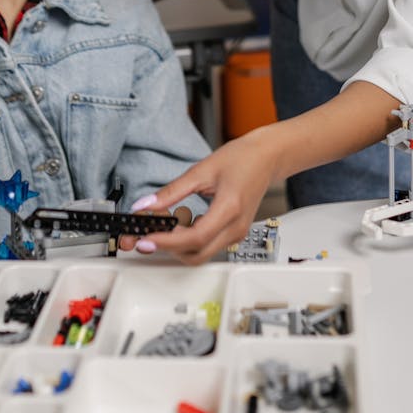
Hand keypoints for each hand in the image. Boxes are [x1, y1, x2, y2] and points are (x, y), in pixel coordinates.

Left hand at [126, 128, 278, 263]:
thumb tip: (145, 205)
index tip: (145, 239)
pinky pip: (208, 245)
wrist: (266, 158)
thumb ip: (172, 191)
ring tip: (165, 220)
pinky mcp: (234, 233)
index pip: (195, 237)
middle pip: (196, 254)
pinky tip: (180, 221)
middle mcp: (235, 227)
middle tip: (146, 234)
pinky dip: (189, 239)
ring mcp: (236, 233)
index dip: (167, 241)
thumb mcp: (201, 170)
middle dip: (168, 248)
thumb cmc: (241, 159)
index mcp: (229, 209)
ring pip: (201, 253)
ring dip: (178, 244)